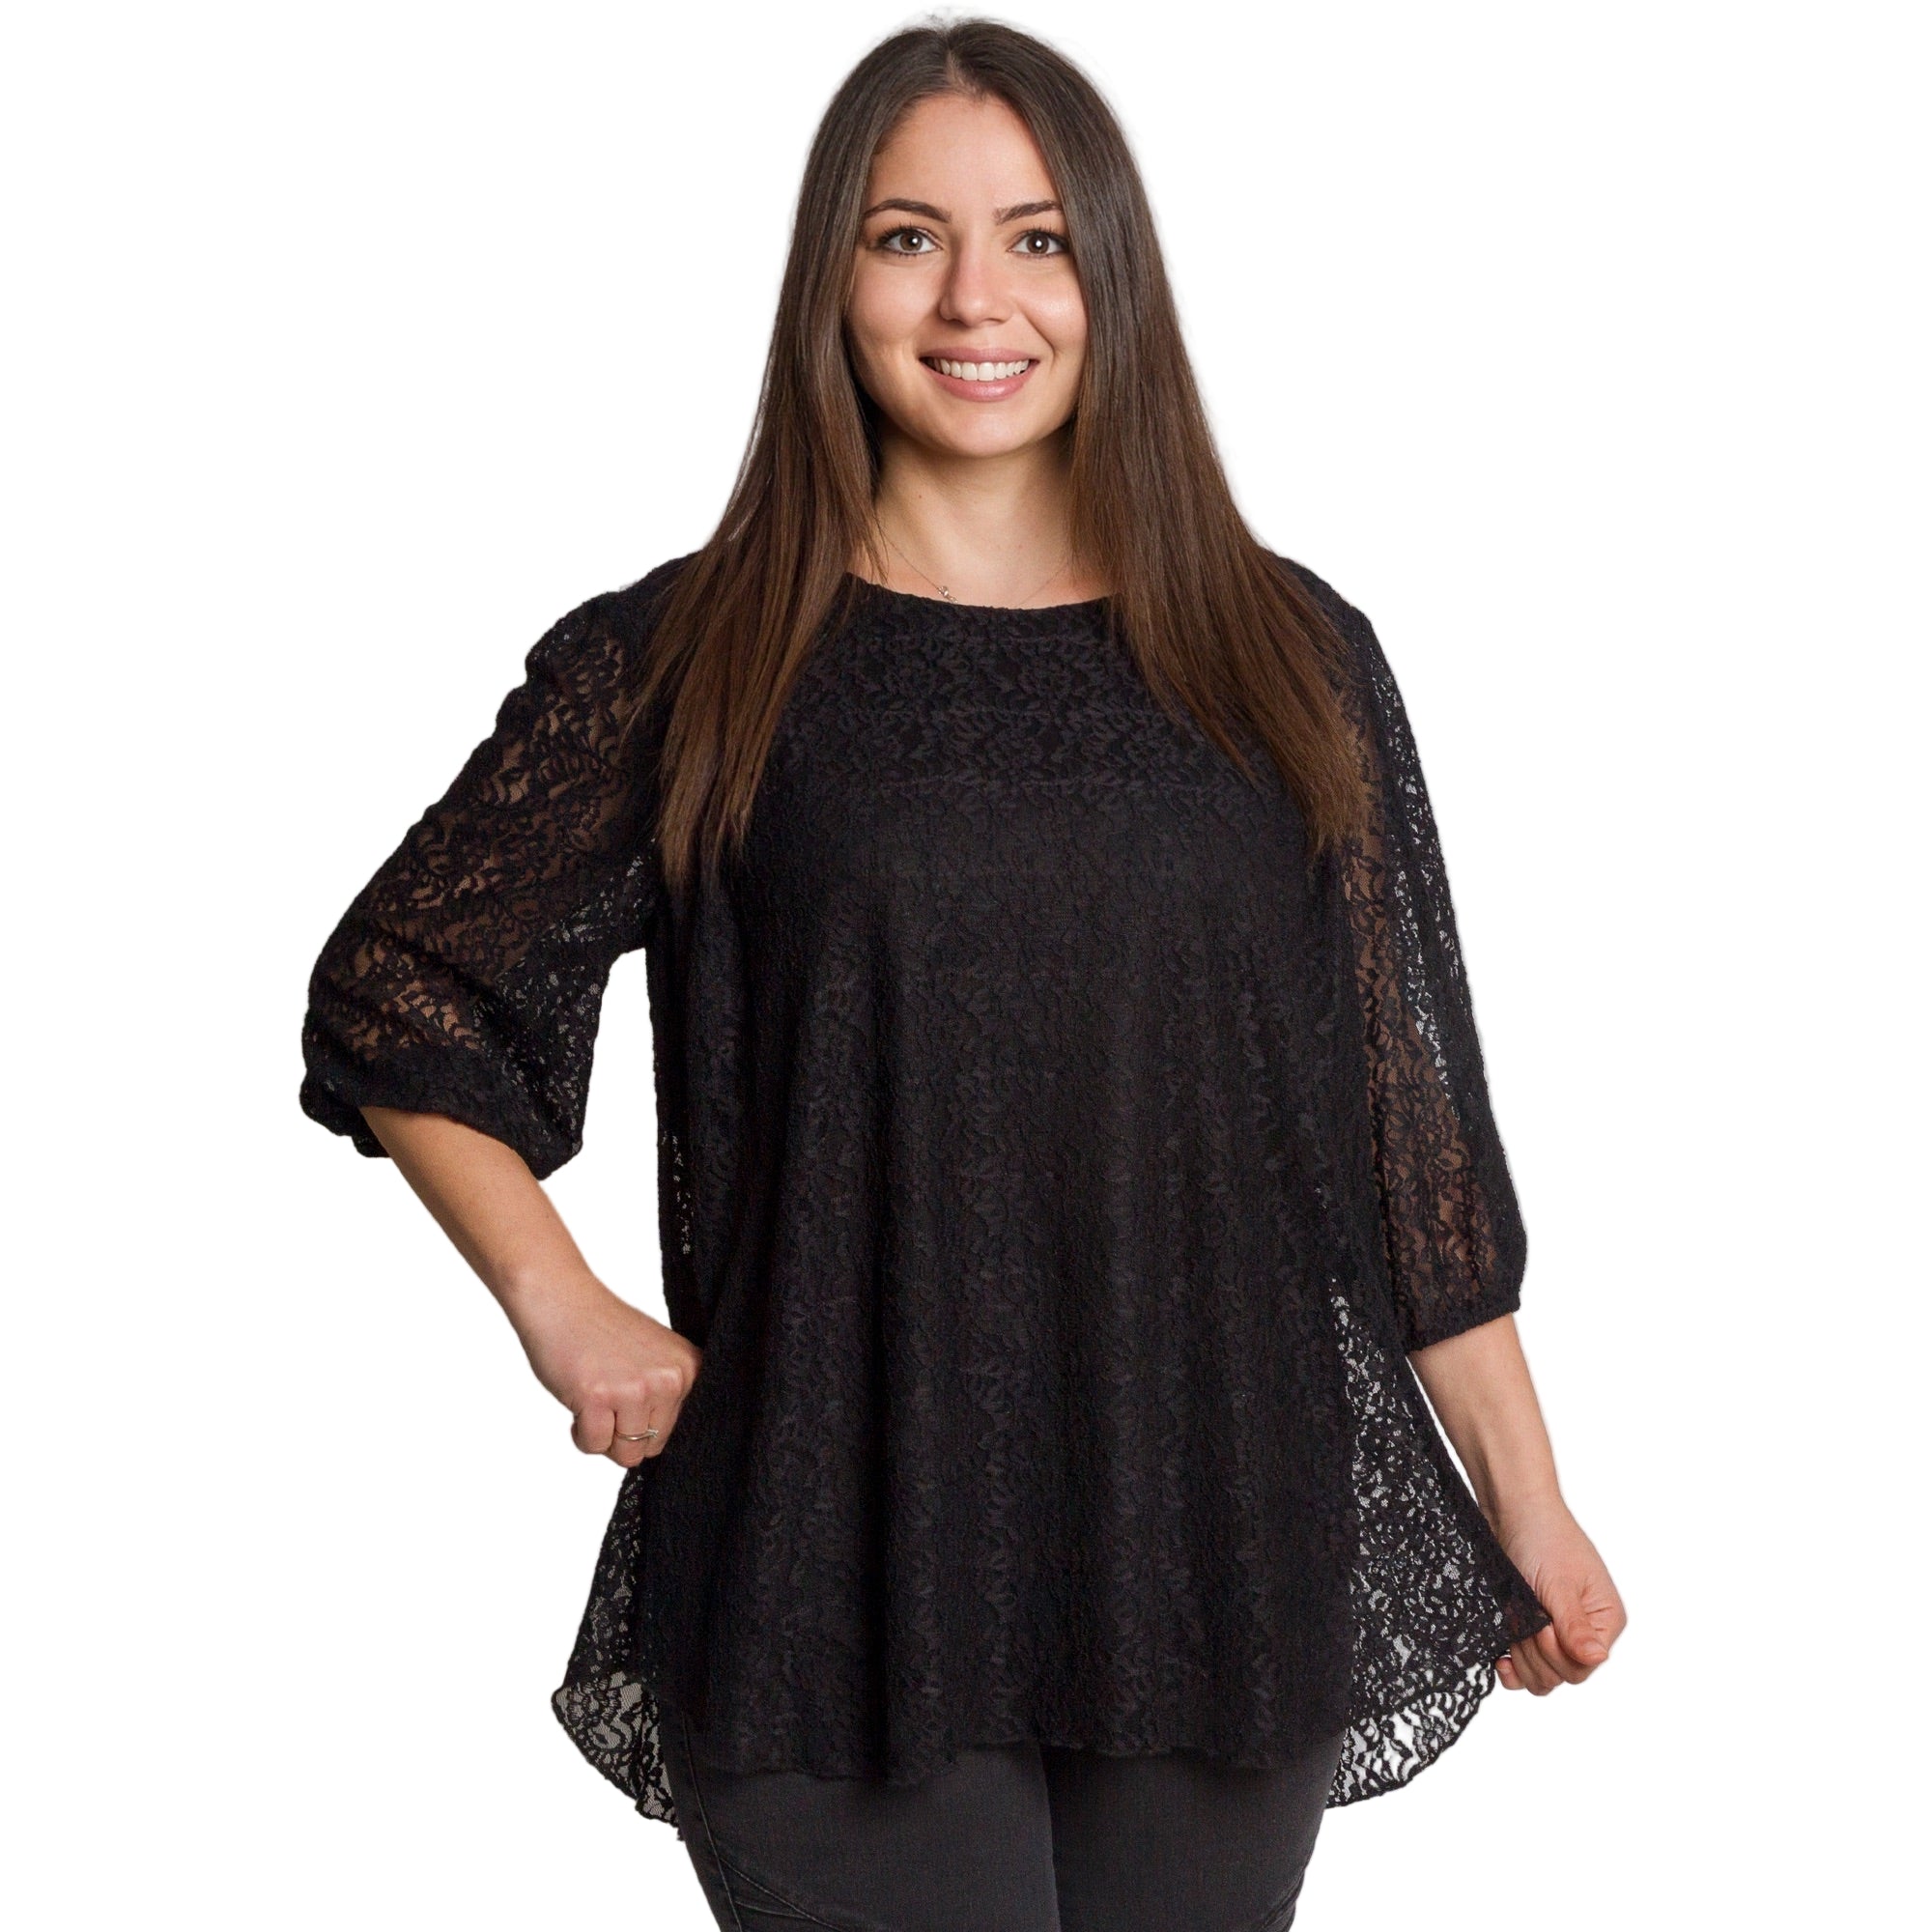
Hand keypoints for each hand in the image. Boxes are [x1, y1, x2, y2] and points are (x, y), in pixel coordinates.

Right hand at [508, 1272, 703, 1467]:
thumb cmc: (601, 1328)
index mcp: (688, 1368)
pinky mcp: (599, 1397)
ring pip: (627, 1453)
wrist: (561, 1298)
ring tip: (594, 1398)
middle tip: (607, 1396)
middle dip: (624, 1433)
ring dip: (603, 1435)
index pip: (676, 1430)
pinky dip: (580, 1435)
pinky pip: (594, 1446)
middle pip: (652, 1446)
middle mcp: (670, 1379)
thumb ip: (667, 1392)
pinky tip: (579, 1400)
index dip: (646, 1422)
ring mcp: (636, 1389)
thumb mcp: (655, 1354)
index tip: (629, 1394)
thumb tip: (660, 1443)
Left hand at [1488, 1495, 1626, 1693]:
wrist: (1511, 1509)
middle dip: (1536, 1653)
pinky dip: (1511, 1669)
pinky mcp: (1529, 1629)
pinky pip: (1523, 1670)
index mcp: (1605, 1621)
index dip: (1556, 1654)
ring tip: (1513, 1622)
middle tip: (1525, 1616)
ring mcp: (1555, 1632)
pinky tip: (1499, 1658)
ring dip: (1521, 1657)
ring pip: (1541, 1677)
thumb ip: (1575, 1626)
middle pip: (1561, 1676)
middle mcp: (1584, 1631)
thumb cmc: (1542, 1536)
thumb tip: (1597, 1658)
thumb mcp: (1559, 1583)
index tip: (1540, 1624)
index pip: (1583, 1668)